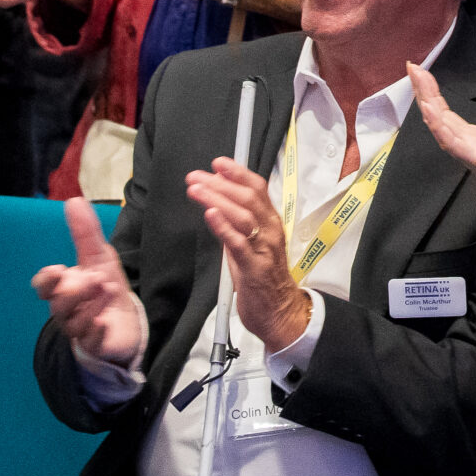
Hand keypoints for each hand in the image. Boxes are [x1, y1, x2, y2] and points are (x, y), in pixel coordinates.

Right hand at [32, 196, 145, 364]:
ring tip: (108, 288)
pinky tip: (103, 322)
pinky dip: (95, 332)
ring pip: (75, 323)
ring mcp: (81, 330)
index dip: (47, 281)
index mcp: (63, 289)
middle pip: (59, 305)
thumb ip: (85, 232)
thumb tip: (73, 200)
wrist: (125, 322)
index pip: (44, 287)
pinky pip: (91, 342)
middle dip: (74, 292)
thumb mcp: (99, 257)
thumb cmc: (104, 288)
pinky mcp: (97, 345)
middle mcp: (67, 311)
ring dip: (91, 306)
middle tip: (95, 278)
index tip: (57, 270)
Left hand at [186, 158, 314, 352]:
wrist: (281, 313)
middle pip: (248, 197)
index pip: (257, 189)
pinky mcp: (254, 268)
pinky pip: (238, 243)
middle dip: (220, 183)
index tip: (217, 163)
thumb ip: (239, 227)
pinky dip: (223, 226)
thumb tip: (217, 207)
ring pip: (243, 215)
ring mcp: (264, 249)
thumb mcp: (253, 245)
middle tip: (195, 176)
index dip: (237, 173)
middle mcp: (271, 231)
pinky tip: (210, 213)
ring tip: (196, 189)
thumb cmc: (264, 279)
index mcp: (272, 223)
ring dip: (217, 199)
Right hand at [409, 63, 475, 215]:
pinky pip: (453, 141)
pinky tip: (431, 109)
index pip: (447, 113)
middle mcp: (466, 145)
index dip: (434, 94)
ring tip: (418, 81)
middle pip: (439, 116)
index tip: (422, 73)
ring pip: (441, 125)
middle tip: (412, 68)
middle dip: (424, 92)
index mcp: (474, 139)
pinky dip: (440, 126)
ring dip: (428, 104)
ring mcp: (469, 152)